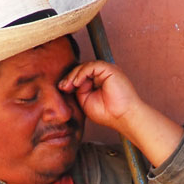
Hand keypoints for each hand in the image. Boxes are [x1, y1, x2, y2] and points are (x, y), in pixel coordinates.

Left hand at [60, 60, 183, 166]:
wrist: (122, 117)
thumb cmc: (107, 113)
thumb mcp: (85, 101)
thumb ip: (78, 91)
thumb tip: (67, 82)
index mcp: (98, 81)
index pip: (81, 75)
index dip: (70, 80)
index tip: (61, 89)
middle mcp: (103, 75)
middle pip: (82, 69)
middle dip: (70, 77)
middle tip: (62, 87)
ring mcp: (107, 71)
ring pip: (86, 66)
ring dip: (74, 75)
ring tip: (68, 86)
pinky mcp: (110, 70)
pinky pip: (92, 66)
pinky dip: (82, 73)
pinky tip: (77, 83)